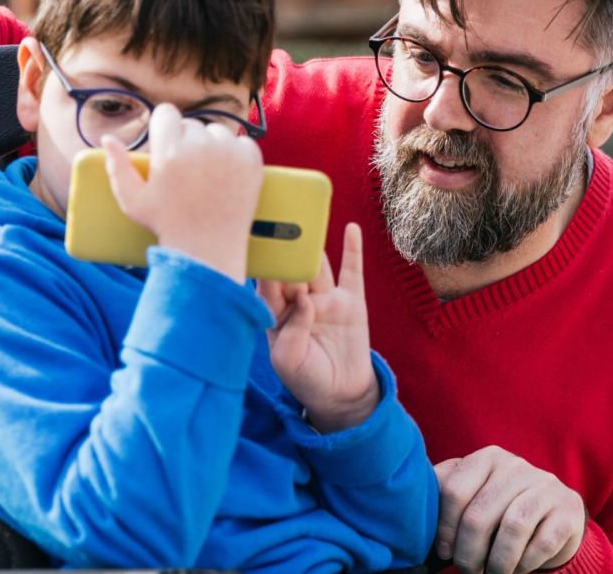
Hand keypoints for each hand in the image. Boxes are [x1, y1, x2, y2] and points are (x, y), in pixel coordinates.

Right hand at [99, 104, 262, 282]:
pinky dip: (236, 153)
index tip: (166, 141)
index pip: (166, 113)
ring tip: (205, 171)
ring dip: (211, 145)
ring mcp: (229, 153)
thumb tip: (107, 138)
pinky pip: (242, 142)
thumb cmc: (166, 224)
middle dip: (186, 141)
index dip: (164, 127)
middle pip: (191, 125)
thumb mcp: (132, 200)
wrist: (207, 249)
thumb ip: (116, 167)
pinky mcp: (251, 162)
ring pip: (217, 132)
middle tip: (185, 168)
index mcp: (169, 151)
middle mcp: (200, 146)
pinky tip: (226, 172)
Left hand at [258, 224, 377, 431]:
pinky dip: (353, 248)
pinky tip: (352, 228)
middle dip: (286, 250)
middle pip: (291, 270)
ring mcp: (326, 297)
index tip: (260, 248)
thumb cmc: (306, 377)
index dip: (265, 269)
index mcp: (276, 314)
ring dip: (312, 246)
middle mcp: (299, 300)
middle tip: (281, 224)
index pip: (267, 286)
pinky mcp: (351, 300)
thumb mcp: (289, 361)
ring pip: (317, 266)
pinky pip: (352, 270)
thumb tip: (305, 300)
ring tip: (308, 220)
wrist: (341, 393)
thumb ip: (293, 330)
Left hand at [434, 447, 585, 573]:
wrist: (554, 515)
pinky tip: (518, 567)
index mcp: (487, 458)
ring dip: (498, 561)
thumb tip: (413, 518)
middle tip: (468, 570)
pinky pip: (542, 542)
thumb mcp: (474, 495)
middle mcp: (516, 465)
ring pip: (513, 527)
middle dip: (469, 553)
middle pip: (480, 514)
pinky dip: (526, 563)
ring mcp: (545, 485)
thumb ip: (445, 495)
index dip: (444, 528)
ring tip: (492, 573)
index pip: (454, 490)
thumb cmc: (501, 508)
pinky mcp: (568, 508)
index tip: (444, 551)